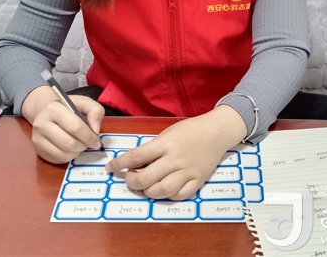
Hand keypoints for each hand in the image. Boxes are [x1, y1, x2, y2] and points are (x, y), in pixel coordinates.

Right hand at [21, 85, 103, 163]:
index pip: (75, 127)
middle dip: (84, 146)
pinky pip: (59, 160)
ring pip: (65, 154)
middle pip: (70, 143)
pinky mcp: (38, 150)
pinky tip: (71, 148)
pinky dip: (70, 156)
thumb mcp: (84, 103)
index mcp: (54, 109)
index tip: (97, 141)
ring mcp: (38, 139)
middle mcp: (42, 124)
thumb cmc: (68, 107)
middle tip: (89, 143)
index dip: (89, 137)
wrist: (45, 111)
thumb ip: (95, 111)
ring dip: (77, 152)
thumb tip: (95, 130)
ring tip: (80, 144)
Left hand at [105, 105, 245, 199]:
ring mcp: (187, 172)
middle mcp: (175, 159)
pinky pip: (179, 196)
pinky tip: (162, 189)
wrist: (216, 132)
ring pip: (161, 191)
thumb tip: (135, 163)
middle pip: (146, 178)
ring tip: (144, 185)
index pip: (136, 157)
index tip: (110, 168)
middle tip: (129, 177)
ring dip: (147, 191)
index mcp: (165, 144)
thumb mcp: (167, 133)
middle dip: (131, 181)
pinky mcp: (197, 181)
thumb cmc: (189, 130)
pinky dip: (167, 196)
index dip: (119, 164)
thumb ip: (153, 148)